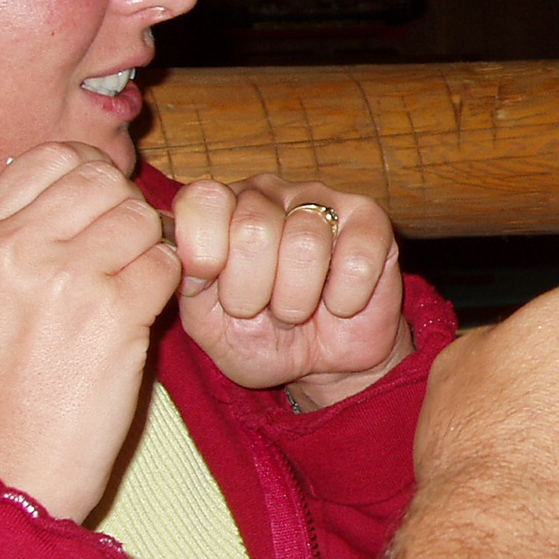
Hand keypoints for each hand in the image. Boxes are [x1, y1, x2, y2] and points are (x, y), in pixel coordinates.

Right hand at [0, 142, 180, 521]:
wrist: (0, 470)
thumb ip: (19, 238)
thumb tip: (87, 187)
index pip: (52, 157)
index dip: (93, 177)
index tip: (102, 214)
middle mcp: (12, 245)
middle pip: (103, 180)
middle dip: (128, 211)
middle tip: (126, 255)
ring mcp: (62, 275)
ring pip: (141, 218)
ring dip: (151, 251)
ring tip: (132, 291)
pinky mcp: (111, 313)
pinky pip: (165, 266)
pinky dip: (166, 289)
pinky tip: (142, 320)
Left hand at [173, 174, 410, 410]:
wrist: (322, 365)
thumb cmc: (260, 338)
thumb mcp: (207, 323)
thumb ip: (187, 285)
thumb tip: (188, 253)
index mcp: (220, 208)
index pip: (204, 200)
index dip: (204, 253)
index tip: (210, 286)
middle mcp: (268, 193)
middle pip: (253, 228)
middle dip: (252, 290)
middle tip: (260, 309)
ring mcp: (322, 201)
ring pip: (305, 243)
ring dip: (297, 300)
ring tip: (297, 309)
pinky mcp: (371, 222)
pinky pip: (356, 259)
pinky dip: (345, 299)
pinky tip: (339, 304)